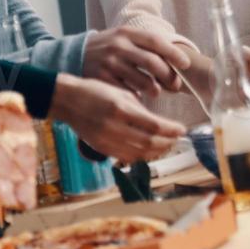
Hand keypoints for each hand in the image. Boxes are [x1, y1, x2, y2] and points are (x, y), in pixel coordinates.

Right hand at [50, 74, 185, 161]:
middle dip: (167, 142)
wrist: (68, 100)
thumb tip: (160, 124)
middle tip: (178, 139)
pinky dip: (141, 156)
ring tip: (167, 145)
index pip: (153, 125)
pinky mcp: (101, 148)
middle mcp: (113, 127)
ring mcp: (106, 140)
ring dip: (157, 151)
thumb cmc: (95, 91)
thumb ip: (139, 109)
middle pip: (148, 142)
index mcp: (119, 109)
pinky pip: (126, 157)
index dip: (171, 130)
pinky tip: (149, 151)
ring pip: (139, 153)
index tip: (182, 129)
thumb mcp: (120, 93)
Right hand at [81, 26, 194, 100]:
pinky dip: (138, 97)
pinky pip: (128, 92)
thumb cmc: (111, 48)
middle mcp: (118, 46)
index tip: (186, 64)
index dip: (174, 53)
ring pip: (143, 81)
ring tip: (157, 91)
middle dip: (169, 76)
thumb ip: (147, 46)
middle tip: (175, 86)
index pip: (156, 41)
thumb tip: (178, 60)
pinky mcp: (102, 79)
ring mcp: (109, 63)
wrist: (76, 55)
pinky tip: (139, 97)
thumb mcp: (125, 38)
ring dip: (155, 89)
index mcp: (127, 33)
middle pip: (152, 62)